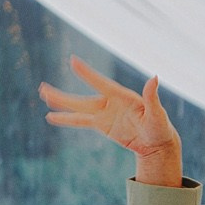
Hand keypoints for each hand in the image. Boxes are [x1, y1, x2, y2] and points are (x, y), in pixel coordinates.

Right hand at [40, 57, 179, 160]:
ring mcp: (104, 113)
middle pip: (83, 99)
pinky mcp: (102, 124)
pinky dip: (67, 119)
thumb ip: (152, 97)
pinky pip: (81, 120)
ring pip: (78, 108)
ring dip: (61, 103)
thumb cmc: (160, 127)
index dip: (88, 74)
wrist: (157, 142)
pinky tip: (51, 116)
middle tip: (43, 87)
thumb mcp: (157, 114)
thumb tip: (154, 77)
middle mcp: (110, 102)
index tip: (73, 61)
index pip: (102, 83)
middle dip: (64, 95)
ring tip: (43, 95)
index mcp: (123, 97)